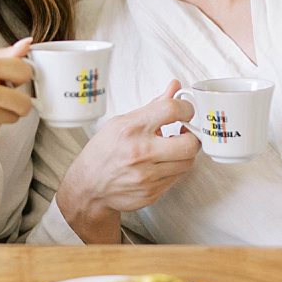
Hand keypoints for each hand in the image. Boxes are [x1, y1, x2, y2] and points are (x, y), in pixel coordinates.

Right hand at [57, 80, 200, 241]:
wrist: (88, 186)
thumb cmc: (104, 151)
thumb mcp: (122, 122)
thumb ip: (153, 106)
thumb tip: (175, 87)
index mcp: (131, 128)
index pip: (172, 110)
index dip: (186, 108)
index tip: (186, 111)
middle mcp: (140, 152)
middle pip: (189, 144)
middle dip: (193, 137)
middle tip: (186, 134)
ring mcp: (146, 176)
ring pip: (187, 163)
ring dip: (184, 154)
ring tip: (172, 149)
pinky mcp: (151, 193)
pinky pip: (176, 179)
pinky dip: (173, 170)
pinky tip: (160, 165)